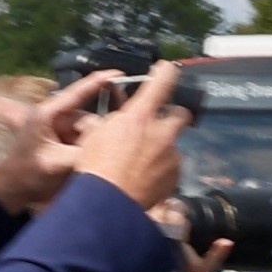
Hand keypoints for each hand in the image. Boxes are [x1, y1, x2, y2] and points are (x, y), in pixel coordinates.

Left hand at [0, 73, 122, 210]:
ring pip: (93, 132)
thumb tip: (110, 147)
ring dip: (95, 146)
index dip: (99, 81)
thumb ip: (83, 154)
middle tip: (95, 152)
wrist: (13, 191)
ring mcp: (64, 131)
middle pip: (91, 118)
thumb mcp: (55, 164)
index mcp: (48, 114)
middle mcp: (58, 119)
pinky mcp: (68, 144)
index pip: (77, 93)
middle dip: (98, 134)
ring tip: (86, 163)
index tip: (119, 73)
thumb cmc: (26, 174)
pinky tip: (90, 162)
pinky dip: (92, 151)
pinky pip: (89, 142)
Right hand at [57, 63, 194, 212]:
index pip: (161, 84)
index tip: (168, 68)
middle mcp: (162, 133)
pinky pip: (171, 166)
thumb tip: (97, 121)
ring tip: (140, 160)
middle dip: (171, 115)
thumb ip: (103, 123)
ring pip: (173, 144)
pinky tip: (144, 177)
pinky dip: (161, 168)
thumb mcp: (91, 136)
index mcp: (140, 116)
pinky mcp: (175, 176)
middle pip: (180, 114)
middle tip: (156, 123)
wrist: (108, 202)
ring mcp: (172, 155)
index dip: (167, 73)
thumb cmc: (95, 166)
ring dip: (161, 147)